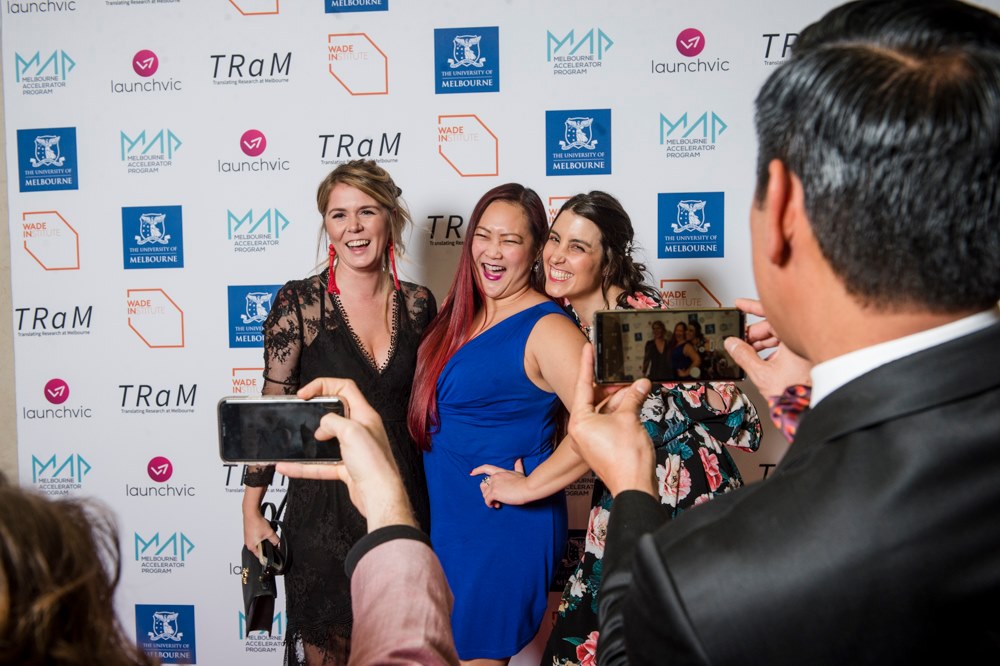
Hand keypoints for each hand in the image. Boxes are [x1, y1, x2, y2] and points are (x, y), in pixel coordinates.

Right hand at [242, 509, 279, 562]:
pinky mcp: (249, 532)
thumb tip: (278, 544)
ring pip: (259, 542)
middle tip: (271, 541)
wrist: (251, 512)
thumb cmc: (256, 522)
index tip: (272, 556)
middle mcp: (248, 543)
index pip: (260, 556)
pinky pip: (257, 536)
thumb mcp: (269, 533)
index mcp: (252, 546)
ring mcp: (248, 537)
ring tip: (267, 533)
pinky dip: (261, 534)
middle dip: (267, 545)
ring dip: (264, 539)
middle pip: (260, 548)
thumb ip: (275, 540)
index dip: (267, 556)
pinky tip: (264, 529)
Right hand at [275, 377, 414, 531]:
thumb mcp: (351, 431)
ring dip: (307, 442)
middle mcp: (359, 430)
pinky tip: (290, 466)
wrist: (380, 496)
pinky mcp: (346, 468)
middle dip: (315, 412)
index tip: (306, 393)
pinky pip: (321, 464)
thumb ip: (332, 421)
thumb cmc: (375, 464)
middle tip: (299, 413)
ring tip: (291, 441)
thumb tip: (322, 426)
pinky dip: (304, 466)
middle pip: (334, 413)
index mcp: (364, 415)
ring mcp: (353, 450)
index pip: (345, 388)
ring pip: (325, 441)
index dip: (324, 386)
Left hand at [470, 459, 526, 508]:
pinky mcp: (495, 492)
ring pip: (485, 494)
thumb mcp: (520, 472)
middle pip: (483, 485)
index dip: (477, 470)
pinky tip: (496, 506)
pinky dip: (490, 504)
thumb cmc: (525, 481)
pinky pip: (487, 500)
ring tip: (498, 504)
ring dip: (490, 501)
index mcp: (500, 472)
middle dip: (485, 492)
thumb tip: (519, 459)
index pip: (486, 468)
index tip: (471, 473)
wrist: (528, 487)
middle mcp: (495, 477)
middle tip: (493, 499)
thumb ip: (517, 467)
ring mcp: (494, 484)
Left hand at [567, 344, 655, 497]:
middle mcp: (580, 431)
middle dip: (611, 386)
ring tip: (636, 388)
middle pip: (594, 399)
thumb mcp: (629, 418)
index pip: (582, 385)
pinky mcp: (600, 447)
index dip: (587, 365)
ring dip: (618, 400)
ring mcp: (590, 440)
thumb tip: (640, 384)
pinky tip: (633, 404)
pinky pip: (607, 423)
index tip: (588, 349)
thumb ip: (633, 397)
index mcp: (579, 421)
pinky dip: (619, 413)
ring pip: (603, 411)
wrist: (634, 486)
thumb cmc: (626, 458)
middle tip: (625, 373)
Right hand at [728, 298, 811, 396]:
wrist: (807, 408)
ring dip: (762, 343)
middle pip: (773, 327)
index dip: (752, 307)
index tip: (740, 305)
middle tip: (739, 340)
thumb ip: (743, 356)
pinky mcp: (806, 356)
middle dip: (754, 334)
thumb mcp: (761, 373)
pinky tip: (763, 360)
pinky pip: (786, 346)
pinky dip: (773, 350)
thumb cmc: (796, 392)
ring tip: (748, 352)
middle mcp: (802, 339)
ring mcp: (805, 348)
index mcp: (794, 337)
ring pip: (779, 337)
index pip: (770, 314)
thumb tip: (732, 344)